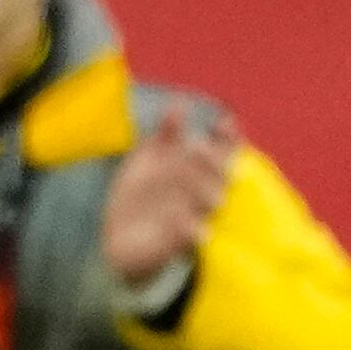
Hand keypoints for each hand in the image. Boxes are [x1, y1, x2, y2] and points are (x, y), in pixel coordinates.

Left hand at [100, 105, 237, 289]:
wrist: (122, 239)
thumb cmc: (142, 194)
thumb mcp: (148, 161)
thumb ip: (166, 136)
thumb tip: (178, 105)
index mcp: (196, 173)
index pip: (222, 154)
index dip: (228, 139)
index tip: (227, 123)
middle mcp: (201, 196)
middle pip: (218, 176)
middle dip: (211, 163)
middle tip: (197, 148)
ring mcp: (193, 219)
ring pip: (209, 203)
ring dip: (203, 188)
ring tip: (192, 182)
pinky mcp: (178, 245)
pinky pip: (190, 236)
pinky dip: (190, 227)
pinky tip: (184, 219)